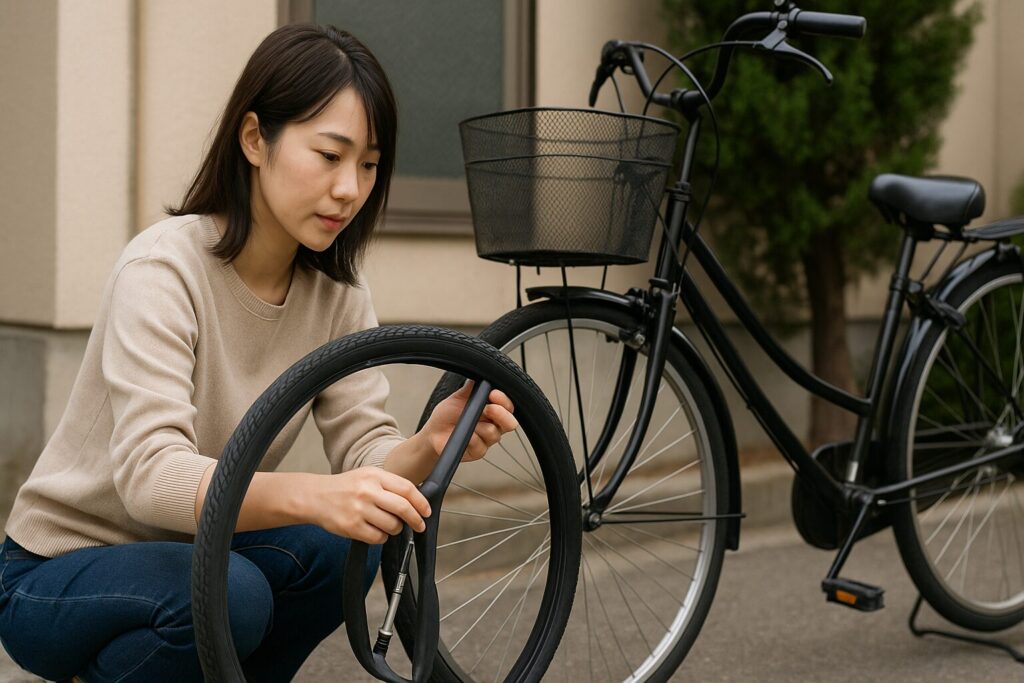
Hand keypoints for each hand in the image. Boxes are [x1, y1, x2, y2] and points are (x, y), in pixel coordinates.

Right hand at [300, 467, 430, 543]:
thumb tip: (416, 501)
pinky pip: (378, 538)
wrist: (315, 497)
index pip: (406, 488)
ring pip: (392, 525)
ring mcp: (359, 509)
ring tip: (389, 525)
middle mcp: (367, 491)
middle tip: (420, 525)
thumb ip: (389, 485)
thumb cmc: (346, 487)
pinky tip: (375, 530)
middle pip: (403, 508)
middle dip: (416, 520)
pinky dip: (382, 537)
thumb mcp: (367, 476)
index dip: (421, 502)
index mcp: (374, 475)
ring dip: (396, 529)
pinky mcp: (352, 527)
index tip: (426, 511)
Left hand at [419, 381, 518, 462]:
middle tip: (488, 408)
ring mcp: (487, 440)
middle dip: (501, 414)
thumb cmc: (448, 414)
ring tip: (467, 422)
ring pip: (494, 433)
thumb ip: (472, 386)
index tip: (494, 393)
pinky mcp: (478, 451)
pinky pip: (480, 445)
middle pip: (510, 423)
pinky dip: (471, 438)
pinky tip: (463, 435)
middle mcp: (493, 425)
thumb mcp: (459, 396)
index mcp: (493, 410)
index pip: (508, 406)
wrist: (433, 431)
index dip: (504, 400)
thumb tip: (481, 373)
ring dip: (480, 426)